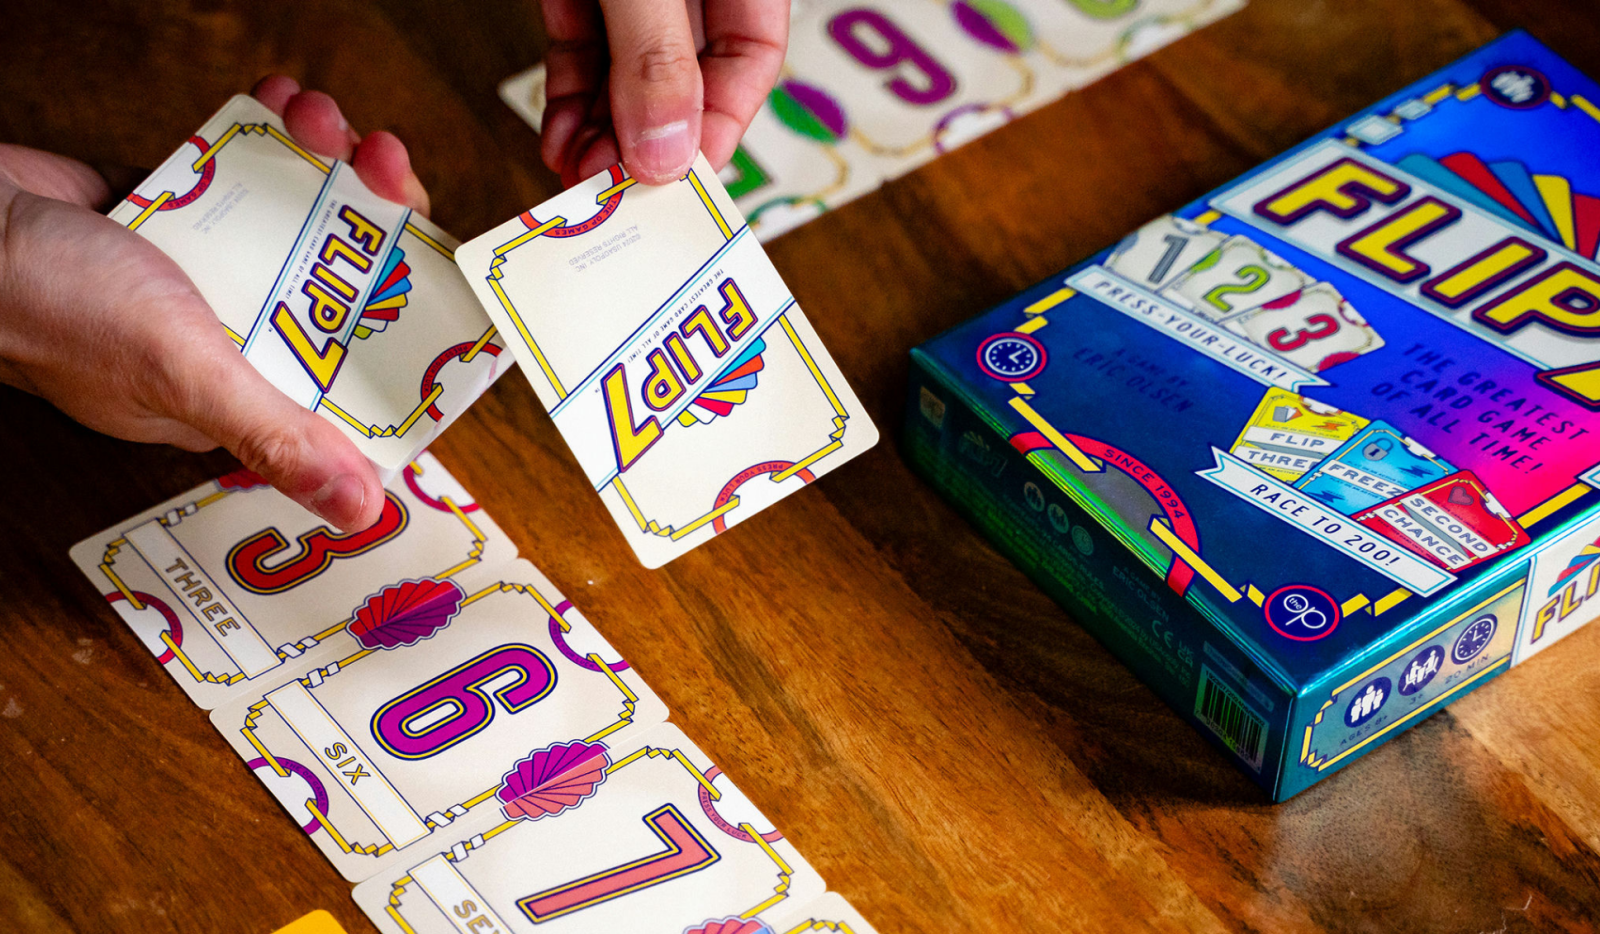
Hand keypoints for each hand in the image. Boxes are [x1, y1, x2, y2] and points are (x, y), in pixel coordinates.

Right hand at [0, 76, 429, 530]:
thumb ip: (273, 433)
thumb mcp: (184, 372)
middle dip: (373, 216)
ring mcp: (207, 274)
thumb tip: (362, 509)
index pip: (356, 369)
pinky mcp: (180, 216)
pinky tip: (279, 102)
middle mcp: (233, 337)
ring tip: (322, 116)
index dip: (404, 316)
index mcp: (242, 396)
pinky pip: (249, 179)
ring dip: (325, 162)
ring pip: (301, 220)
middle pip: (340, 280)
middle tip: (383, 161)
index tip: (432, 261)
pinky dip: (267, 139)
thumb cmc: (51, 305)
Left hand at [539, 0, 788, 186]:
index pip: (753, 54)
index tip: (682, 178)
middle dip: (647, 139)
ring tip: (580, 172)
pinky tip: (560, 137)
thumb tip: (664, 150)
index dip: (723, 122)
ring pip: (627, 71)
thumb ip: (657, 54)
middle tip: (618, 187)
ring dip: (601, 130)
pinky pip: (581, 47)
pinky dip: (569, 94)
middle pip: (688, 76)